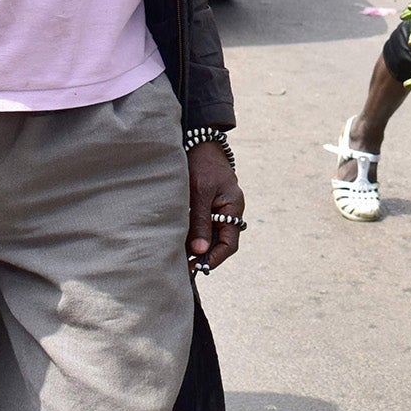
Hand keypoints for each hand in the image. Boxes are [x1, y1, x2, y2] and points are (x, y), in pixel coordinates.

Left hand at [186, 141, 246, 272]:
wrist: (198, 141)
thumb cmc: (201, 165)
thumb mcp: (199, 193)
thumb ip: (200, 222)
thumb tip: (199, 252)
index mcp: (233, 208)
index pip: (229, 243)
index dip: (214, 259)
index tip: (197, 269)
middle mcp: (229, 210)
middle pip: (220, 242)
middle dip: (203, 255)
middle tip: (183, 267)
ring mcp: (219, 206)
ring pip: (210, 234)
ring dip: (196, 245)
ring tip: (178, 255)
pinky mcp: (207, 202)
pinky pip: (203, 224)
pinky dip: (192, 233)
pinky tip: (178, 239)